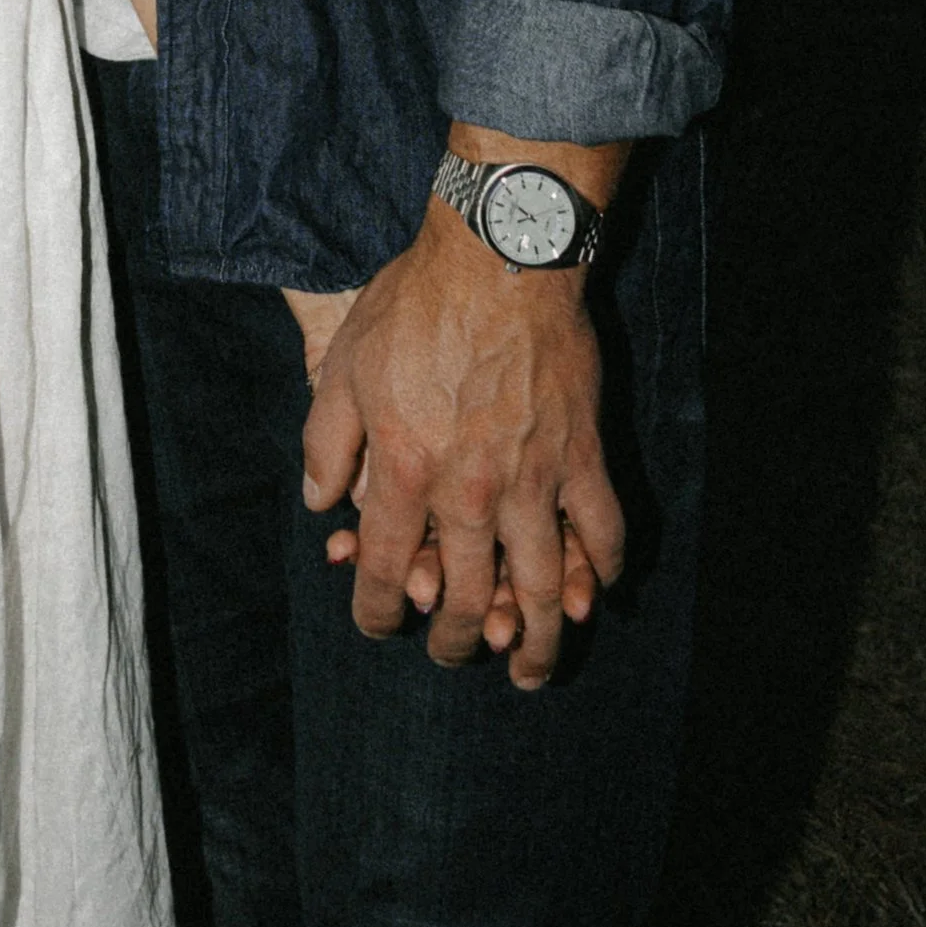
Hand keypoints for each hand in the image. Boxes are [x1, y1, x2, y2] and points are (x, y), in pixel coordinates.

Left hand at [296, 202, 624, 688]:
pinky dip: (603, 569)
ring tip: (531, 670)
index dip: (378, 612)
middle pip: (469, 600)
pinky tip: (596, 589)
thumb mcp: (344, 366)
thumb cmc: (415, 305)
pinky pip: (604, 532)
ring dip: (539, 641)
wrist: (497, 256)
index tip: (379, 625)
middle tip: (452, 656)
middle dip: (456, 643)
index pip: (388, 573)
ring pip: (543, 588)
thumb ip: (326, 443)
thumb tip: (321, 505)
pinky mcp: (582, 455)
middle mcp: (470, 493)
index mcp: (405, 474)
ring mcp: (534, 480)